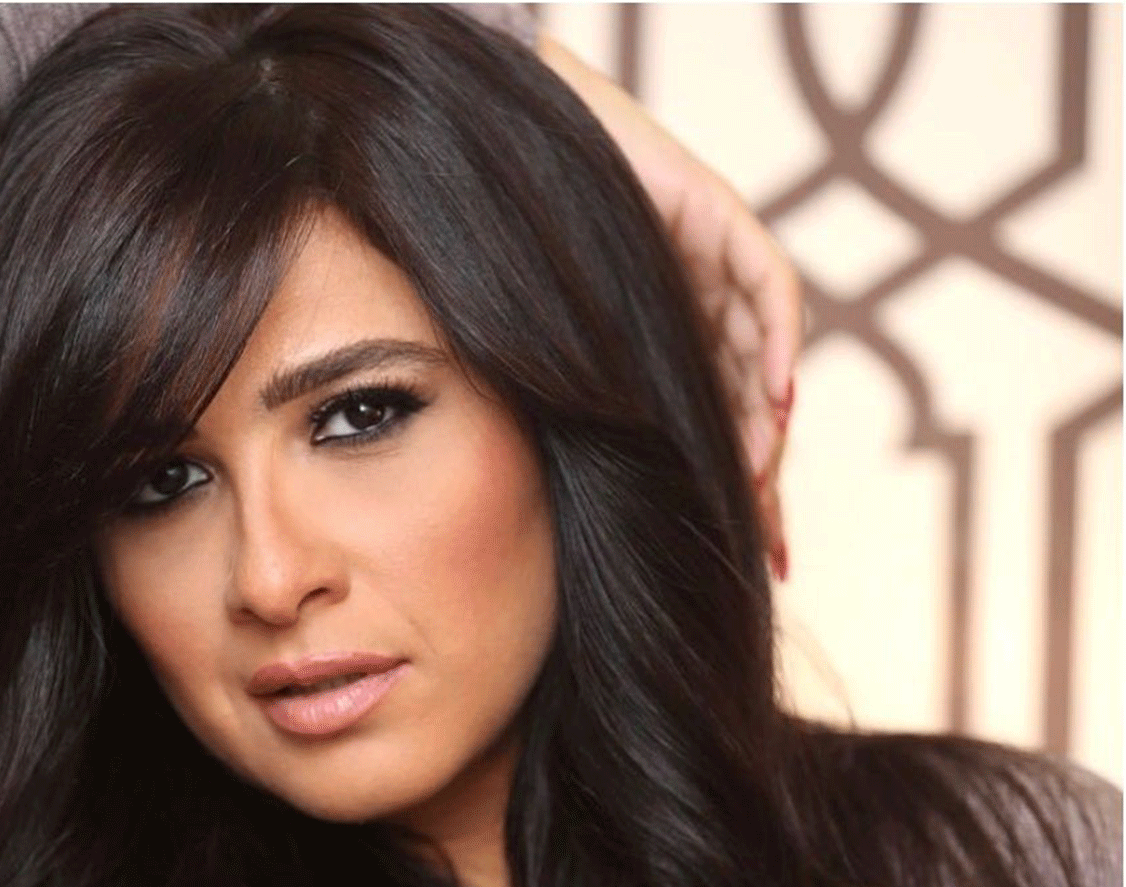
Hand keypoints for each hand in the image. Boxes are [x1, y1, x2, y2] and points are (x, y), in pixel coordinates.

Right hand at [537, 36, 800, 581]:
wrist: (501, 154)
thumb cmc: (507, 255)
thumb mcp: (550, 360)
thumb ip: (586, 412)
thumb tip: (584, 508)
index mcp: (664, 350)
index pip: (719, 428)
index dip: (743, 493)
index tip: (760, 561)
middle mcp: (699, 314)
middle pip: (753, 407)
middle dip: (764, 481)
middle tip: (769, 551)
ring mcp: (712, 269)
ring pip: (763, 360)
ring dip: (764, 426)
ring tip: (756, 483)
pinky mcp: (716, 222)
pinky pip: (766, 287)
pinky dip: (776, 343)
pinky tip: (773, 398)